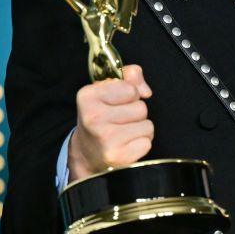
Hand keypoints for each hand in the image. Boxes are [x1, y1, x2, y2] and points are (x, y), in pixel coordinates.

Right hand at [67, 65, 152, 180]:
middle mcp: (93, 117)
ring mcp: (105, 139)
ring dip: (139, 128)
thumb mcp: (107, 89)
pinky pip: (147, 142)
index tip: (116, 102)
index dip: (130, 94)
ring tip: (122, 132)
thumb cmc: (101, 117)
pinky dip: (140, 143)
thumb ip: (129, 76)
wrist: (87, 153)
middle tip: (119, 120)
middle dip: (135, 113)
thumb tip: (146, 91)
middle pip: (141, 108)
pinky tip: (125, 145)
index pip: (131, 89)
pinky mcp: (117, 156)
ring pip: (147, 125)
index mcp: (88, 96)